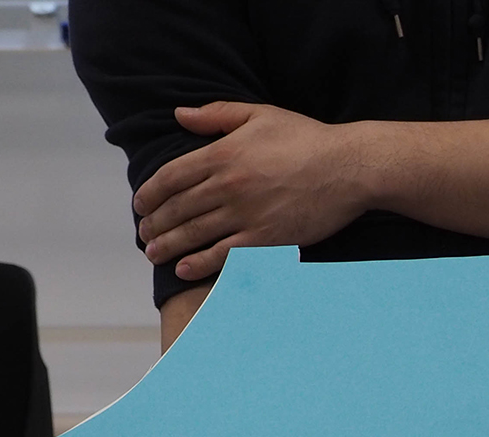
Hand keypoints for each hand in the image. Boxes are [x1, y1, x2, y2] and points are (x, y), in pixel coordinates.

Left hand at [134, 102, 372, 279]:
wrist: (348, 169)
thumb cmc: (307, 139)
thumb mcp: (259, 115)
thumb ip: (216, 115)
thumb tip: (181, 115)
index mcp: (223, 154)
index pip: (171, 176)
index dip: (150, 192)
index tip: (140, 203)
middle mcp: (228, 186)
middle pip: (178, 208)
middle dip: (155, 223)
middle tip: (144, 233)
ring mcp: (246, 215)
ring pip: (194, 234)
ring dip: (168, 246)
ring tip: (153, 254)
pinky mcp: (265, 239)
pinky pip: (224, 255)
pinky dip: (199, 263)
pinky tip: (184, 269)